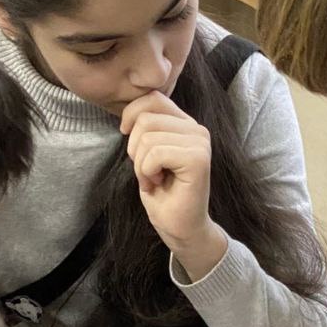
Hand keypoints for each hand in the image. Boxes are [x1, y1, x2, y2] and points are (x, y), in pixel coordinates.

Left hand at [120, 92, 226, 279]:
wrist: (180, 229)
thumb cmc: (164, 195)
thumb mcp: (147, 154)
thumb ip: (146, 128)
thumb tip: (130, 114)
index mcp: (185, 124)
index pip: (153, 98)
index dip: (131, 114)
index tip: (127, 137)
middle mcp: (197, 129)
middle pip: (146, 118)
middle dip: (135, 149)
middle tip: (148, 172)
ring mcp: (200, 143)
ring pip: (148, 137)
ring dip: (141, 165)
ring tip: (155, 180)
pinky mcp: (198, 159)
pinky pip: (156, 153)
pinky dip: (147, 172)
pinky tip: (159, 184)